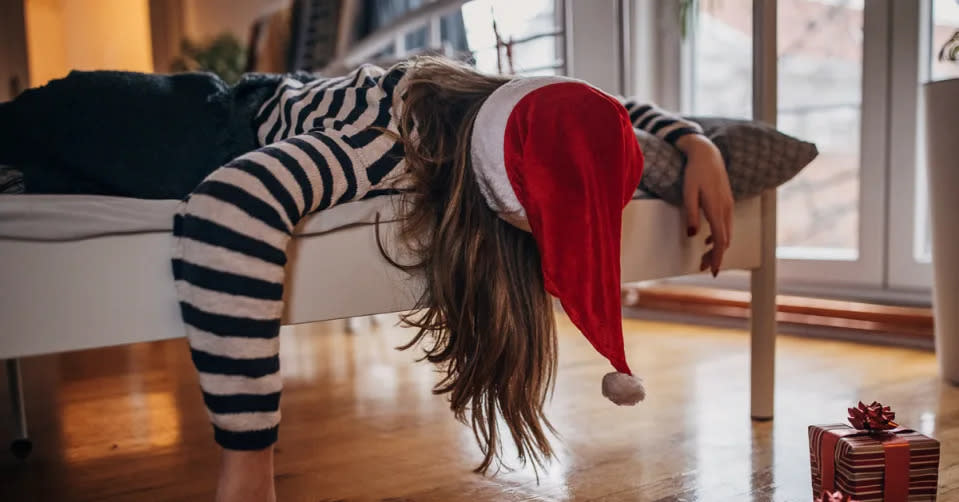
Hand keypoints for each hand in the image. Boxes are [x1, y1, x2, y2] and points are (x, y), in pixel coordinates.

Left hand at [676, 135, 733, 276]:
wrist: (707, 153)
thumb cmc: (694, 172)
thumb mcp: (688, 193)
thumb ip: (691, 214)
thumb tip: (693, 235)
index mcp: (716, 209)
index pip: (719, 241)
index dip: (716, 258)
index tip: (712, 272)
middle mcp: (725, 209)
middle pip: (724, 240)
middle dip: (715, 256)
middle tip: (702, 268)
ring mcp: (728, 205)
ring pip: (726, 233)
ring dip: (716, 247)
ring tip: (703, 258)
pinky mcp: (726, 202)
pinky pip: (725, 224)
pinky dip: (718, 236)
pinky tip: (707, 240)